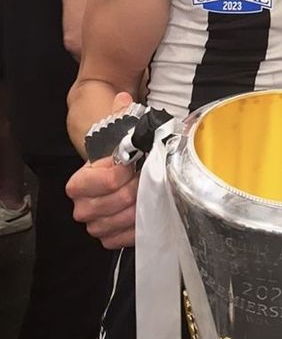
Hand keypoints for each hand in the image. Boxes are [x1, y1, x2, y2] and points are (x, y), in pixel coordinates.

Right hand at [66, 91, 138, 248]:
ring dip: (139, 206)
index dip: (124, 172)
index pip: (106, 181)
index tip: (132, 164)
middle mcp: (82, 207)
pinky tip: (142, 211)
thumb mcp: (118, 137)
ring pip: (123, 220)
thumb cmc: (116, 159)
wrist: (114, 178)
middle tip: (143, 179)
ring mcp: (94, 225)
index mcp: (79, 182)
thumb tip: (122, 99)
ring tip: (145, 193)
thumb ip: (119, 118)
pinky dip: (137, 225)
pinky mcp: (108, 239)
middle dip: (136, 188)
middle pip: (118, 201)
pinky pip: (124, 237)